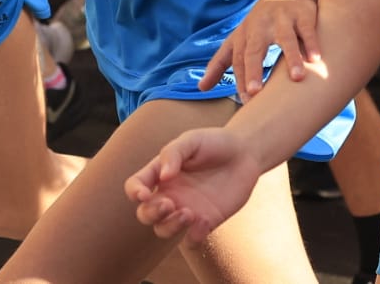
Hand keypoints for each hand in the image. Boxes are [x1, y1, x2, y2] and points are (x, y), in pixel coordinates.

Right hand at [126, 127, 262, 244]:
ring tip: (189, 213)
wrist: (245, 154)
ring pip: (163, 230)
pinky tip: (205, 221)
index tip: (144, 193)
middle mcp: (169, 194)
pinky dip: (193, 237)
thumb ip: (174, 153)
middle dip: (152, 213)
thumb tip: (163, 176)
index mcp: (160, 173)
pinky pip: (191, 240)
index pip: (135, 186)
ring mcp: (186, 210)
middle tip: (169, 204)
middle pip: (145, 214)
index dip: (134, 192)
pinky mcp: (206, 222)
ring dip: (170, 227)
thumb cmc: (214, 143)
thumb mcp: (192, 140)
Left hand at [201, 0, 318, 98]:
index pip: (238, 61)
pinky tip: (316, 59)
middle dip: (253, 70)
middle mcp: (260, 26)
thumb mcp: (239, 39)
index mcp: (244, 35)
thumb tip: (201, 87)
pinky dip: (311, 43)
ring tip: (296, 78)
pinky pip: (307, 30)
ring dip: (291, 57)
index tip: (246, 102)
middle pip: (254, 50)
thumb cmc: (260, 22)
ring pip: (285, 38)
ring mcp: (282, 19)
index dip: (241, 81)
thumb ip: (220, 63)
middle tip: (255, 93)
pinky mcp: (302, 14)